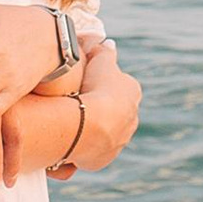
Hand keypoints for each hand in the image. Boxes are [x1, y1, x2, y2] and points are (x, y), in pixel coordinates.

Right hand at [47, 40, 140, 180]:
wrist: (88, 126)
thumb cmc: (95, 88)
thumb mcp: (100, 60)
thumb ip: (103, 50)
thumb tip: (107, 42)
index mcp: (132, 92)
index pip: (120, 84)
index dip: (102, 81)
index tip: (86, 81)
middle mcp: (132, 118)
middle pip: (114, 109)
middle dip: (98, 106)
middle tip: (76, 101)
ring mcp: (120, 140)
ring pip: (104, 131)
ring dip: (91, 127)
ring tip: (71, 121)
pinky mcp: (104, 159)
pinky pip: (93, 149)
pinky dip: (83, 144)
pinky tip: (70, 137)